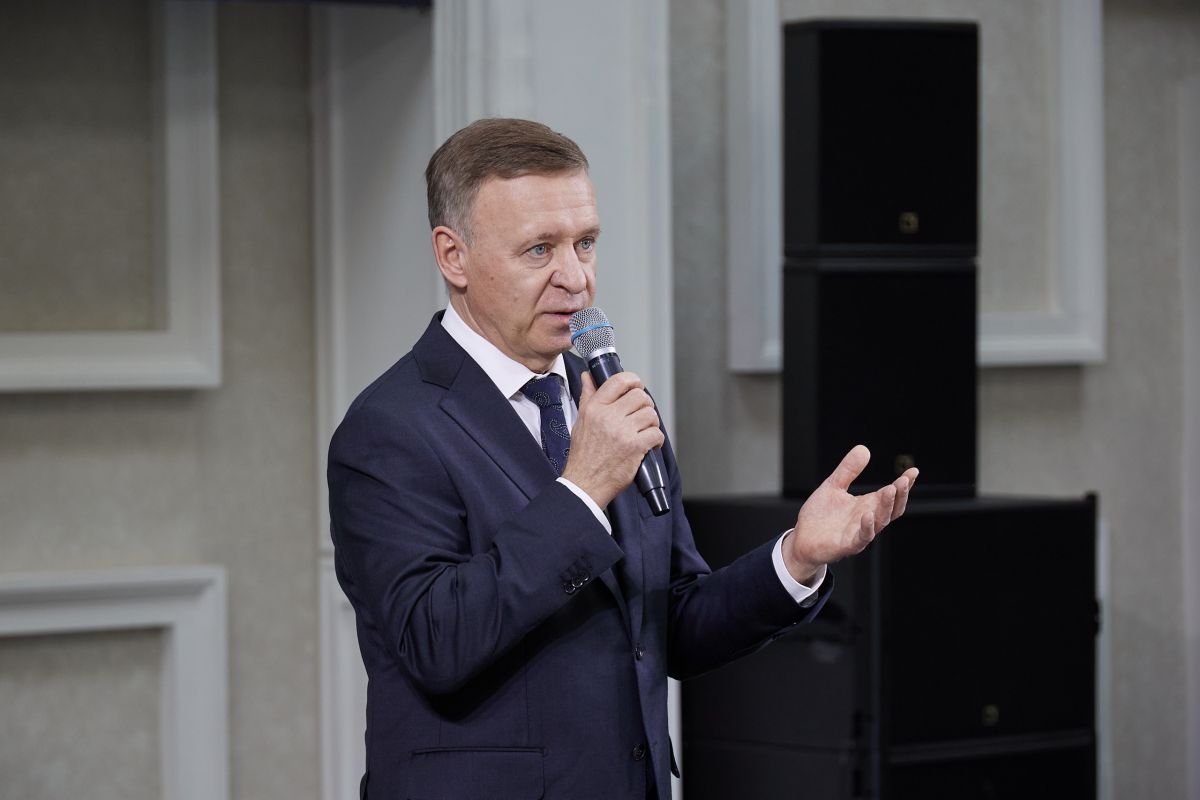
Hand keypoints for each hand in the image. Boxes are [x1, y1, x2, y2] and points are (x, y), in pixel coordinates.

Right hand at [562, 372, 663, 507]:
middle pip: (639, 396)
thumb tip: (588, 377)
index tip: (637, 386)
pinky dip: (657, 439)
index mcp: (594, 408)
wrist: (585, 483)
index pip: (619, 381)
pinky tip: (650, 444)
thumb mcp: (580, 421)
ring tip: (645, 431)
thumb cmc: (583, 455)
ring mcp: (623, 432)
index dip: (633, 380)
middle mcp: (608, 417)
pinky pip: (656, 433)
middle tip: (642, 414)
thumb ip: (587, 396)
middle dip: (645, 404)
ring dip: (652, 423)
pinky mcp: (635, 447)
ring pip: (650, 414)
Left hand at [783, 445, 917, 583]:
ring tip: (890, 490)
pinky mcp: (848, 545)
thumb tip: (864, 449)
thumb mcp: (834, 486)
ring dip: (887, 506)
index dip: (904, 484)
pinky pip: (862, 537)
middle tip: (904, 480)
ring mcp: (860, 533)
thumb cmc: (820, 515)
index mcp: (867, 505)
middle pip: (892, 509)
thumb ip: (848, 470)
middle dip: (900, 495)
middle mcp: (868, 519)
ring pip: (881, 521)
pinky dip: (867, 527)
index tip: (913, 471)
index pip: (891, 495)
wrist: (801, 539)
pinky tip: (867, 515)